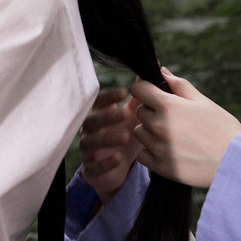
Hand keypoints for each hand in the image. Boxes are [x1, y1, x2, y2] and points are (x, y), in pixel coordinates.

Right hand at [78, 87, 139, 202]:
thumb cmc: (126, 136)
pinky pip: (93, 166)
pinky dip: (104, 163)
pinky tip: (117, 158)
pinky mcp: (91, 170)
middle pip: (91, 120)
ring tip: (125, 136)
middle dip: (107, 117)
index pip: (99, 102)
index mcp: (100, 115)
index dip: (109, 97)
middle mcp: (90, 131)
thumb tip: (152, 70)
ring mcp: (88, 151)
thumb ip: (141, 97)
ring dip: (107, 138)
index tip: (124, 92)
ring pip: (90, 142)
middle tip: (125, 114)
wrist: (119, 170)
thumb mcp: (135, 118)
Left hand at [129, 69, 240, 188]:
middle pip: (140, 111)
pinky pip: (142, 155)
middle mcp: (159, 126)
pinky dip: (151, 152)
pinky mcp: (161, 167)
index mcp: (169, 106)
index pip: (139, 89)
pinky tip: (168, 150)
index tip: (153, 94)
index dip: (145, 89)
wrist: (236, 161)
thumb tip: (162, 71)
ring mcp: (159, 148)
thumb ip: (179, 85)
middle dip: (152, 111)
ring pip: (140, 133)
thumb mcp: (203, 102)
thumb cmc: (222, 128)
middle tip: (173, 118)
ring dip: (150, 132)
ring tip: (172, 135)